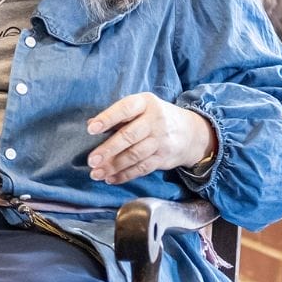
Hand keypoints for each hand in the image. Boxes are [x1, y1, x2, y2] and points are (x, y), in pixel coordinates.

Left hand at [86, 92, 215, 183]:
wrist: (190, 132)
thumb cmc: (154, 117)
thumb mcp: (141, 107)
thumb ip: (118, 115)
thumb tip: (90, 124)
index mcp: (145, 103)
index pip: (125, 109)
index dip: (108, 118)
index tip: (91, 129)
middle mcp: (155, 121)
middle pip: (129, 136)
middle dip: (108, 149)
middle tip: (91, 160)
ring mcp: (160, 140)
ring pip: (135, 155)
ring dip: (114, 166)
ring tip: (96, 173)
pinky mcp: (163, 157)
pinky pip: (142, 168)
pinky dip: (125, 175)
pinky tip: (111, 179)